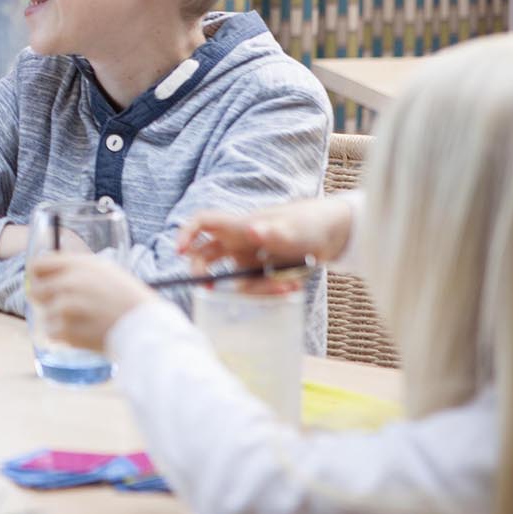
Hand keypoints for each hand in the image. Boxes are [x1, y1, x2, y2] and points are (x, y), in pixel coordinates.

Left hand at [26, 252, 155, 351]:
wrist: (144, 326)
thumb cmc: (127, 298)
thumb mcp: (104, 269)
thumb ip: (74, 268)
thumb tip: (49, 274)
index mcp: (78, 265)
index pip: (37, 266)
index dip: (38, 276)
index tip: (43, 283)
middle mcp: (69, 283)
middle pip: (36, 291)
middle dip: (46, 300)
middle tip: (64, 307)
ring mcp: (66, 308)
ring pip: (45, 314)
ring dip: (58, 320)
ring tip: (82, 321)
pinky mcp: (68, 331)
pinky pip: (52, 333)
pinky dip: (63, 336)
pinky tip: (83, 332)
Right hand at [176, 195, 353, 272]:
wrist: (333, 234)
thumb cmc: (310, 223)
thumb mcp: (294, 229)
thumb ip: (273, 232)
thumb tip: (251, 231)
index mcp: (239, 225)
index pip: (202, 222)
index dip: (186, 234)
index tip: (179, 252)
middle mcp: (239, 241)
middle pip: (206, 255)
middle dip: (205, 272)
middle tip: (209, 289)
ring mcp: (249, 257)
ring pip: (235, 278)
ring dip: (255, 289)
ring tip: (286, 288)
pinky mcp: (262, 272)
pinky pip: (256, 287)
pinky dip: (270, 291)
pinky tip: (291, 288)